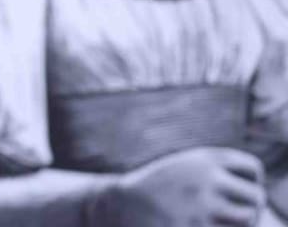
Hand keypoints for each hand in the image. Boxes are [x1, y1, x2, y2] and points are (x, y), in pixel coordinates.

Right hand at [90, 147, 265, 225]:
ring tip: (218, 220)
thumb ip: (217, 175)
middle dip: (250, 208)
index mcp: (205, 158)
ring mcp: (200, 205)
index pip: (253, 169)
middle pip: (255, 197)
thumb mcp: (186, 169)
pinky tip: (199, 223)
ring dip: (238, 224)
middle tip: (235, 214)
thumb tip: (257, 201)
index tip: (236, 191)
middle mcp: (205, 177)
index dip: (251, 182)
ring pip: (245, 221)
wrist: (120, 205)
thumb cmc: (159, 189)